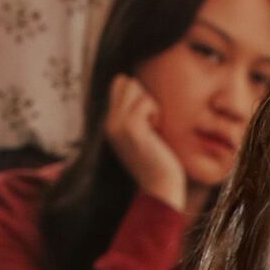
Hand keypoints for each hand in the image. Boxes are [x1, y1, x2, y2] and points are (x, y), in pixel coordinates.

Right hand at [103, 76, 187, 211]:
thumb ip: (137, 116)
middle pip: (124, 81)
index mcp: (111, 125)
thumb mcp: (143, 136)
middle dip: (142, 95)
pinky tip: (156, 131)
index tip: (146, 118)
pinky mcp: (131, 127)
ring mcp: (117, 124)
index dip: (137, 94)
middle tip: (150, 122)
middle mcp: (109, 123)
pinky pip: (146, 101)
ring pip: (133, 86)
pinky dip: (156, 113)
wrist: (160, 188)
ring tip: (153, 127)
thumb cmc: (159, 163)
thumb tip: (139, 88)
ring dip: (150, 104)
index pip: (118, 84)